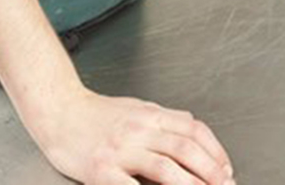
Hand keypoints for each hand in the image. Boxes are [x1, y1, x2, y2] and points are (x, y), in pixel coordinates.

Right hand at [33, 86, 233, 184]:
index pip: (193, 129)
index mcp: (150, 115)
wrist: (58, 111)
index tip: (226, 169)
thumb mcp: (135, 107)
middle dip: (211, 170)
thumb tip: (190, 125)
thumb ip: (163, 118)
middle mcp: (139, 129)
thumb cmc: (94, 113)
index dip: (215, 151)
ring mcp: (121, 150)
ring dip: (191, 184)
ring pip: (166, 167)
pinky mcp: (102, 169)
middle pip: (185, 148)